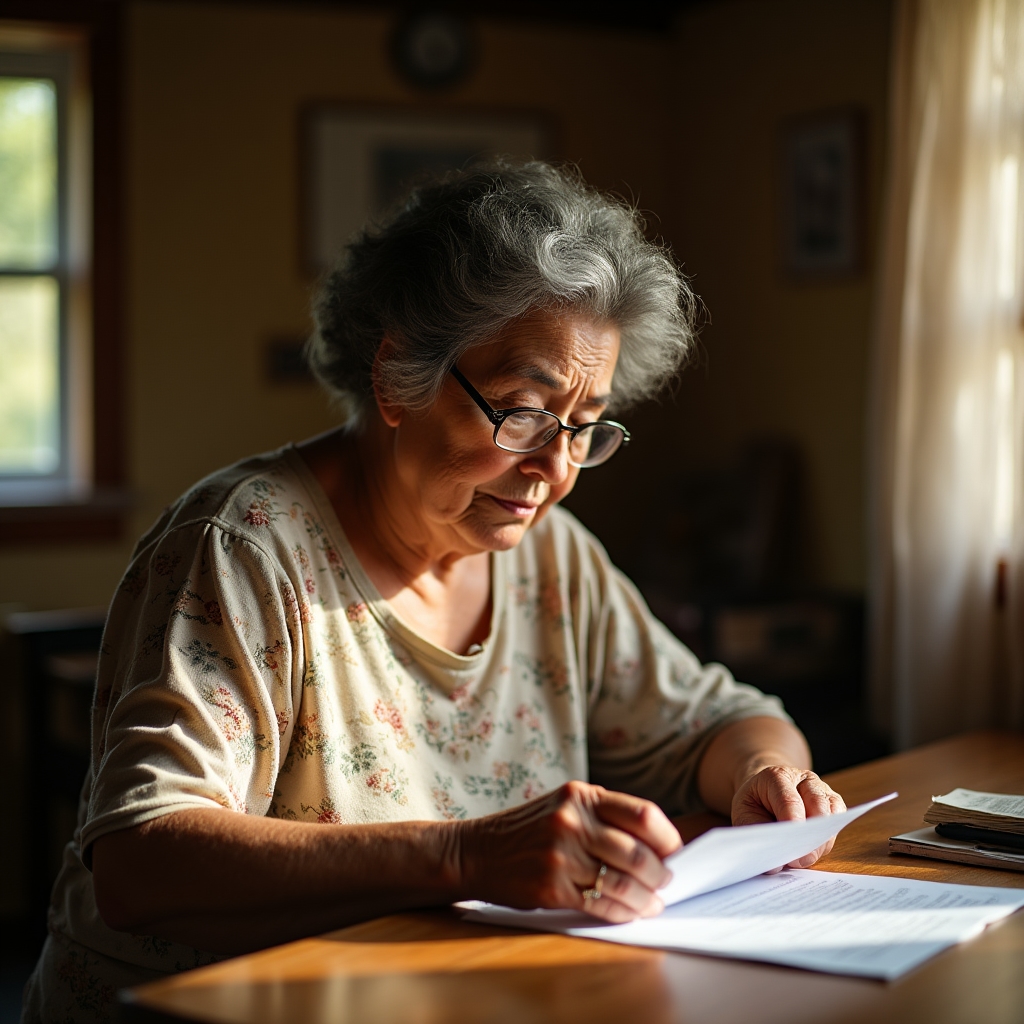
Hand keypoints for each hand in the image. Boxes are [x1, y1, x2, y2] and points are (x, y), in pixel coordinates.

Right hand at [459, 781, 680, 923]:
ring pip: (622, 883)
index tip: (675, 853)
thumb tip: (657, 846)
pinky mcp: (551, 887)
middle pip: (637, 853)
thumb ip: (604, 818)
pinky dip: (621, 913)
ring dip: (645, 899)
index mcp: (581, 795)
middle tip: (666, 883)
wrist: (476, 851)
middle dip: (660, 874)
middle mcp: (572, 821)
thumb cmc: (528, 831)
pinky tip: (628, 913)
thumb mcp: (564, 806)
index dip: (667, 838)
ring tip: (652, 903)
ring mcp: (560, 855)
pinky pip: (600, 905)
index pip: (642, 814)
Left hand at [731, 765, 846, 867]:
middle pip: (817, 805)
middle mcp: (804, 780)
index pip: (788, 798)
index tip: (789, 844)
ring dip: (820, 842)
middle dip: (810, 835)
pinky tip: (812, 851)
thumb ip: (757, 832)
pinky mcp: (833, 804)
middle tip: (800, 860)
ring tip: (803, 859)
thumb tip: (776, 866)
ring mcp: (822, 790)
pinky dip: (826, 841)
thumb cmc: (755, 802)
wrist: (765, 791)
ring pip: (831, 816)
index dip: (791, 821)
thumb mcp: (743, 812)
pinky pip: (837, 824)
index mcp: (778, 776)